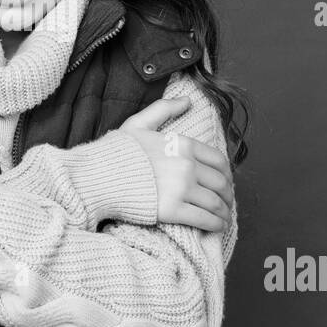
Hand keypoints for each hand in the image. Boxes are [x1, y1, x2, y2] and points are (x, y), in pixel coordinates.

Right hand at [118, 96, 234, 231]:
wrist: (98, 176)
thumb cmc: (116, 151)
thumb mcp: (139, 123)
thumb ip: (164, 109)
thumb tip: (187, 100)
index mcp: (182, 144)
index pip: (218, 160)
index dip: (226, 174)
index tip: (225, 183)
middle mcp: (186, 165)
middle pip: (220, 183)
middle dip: (227, 196)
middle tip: (226, 203)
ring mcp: (181, 188)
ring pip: (215, 202)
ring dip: (224, 212)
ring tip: (223, 218)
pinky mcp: (173, 210)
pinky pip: (204, 218)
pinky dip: (215, 224)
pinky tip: (217, 226)